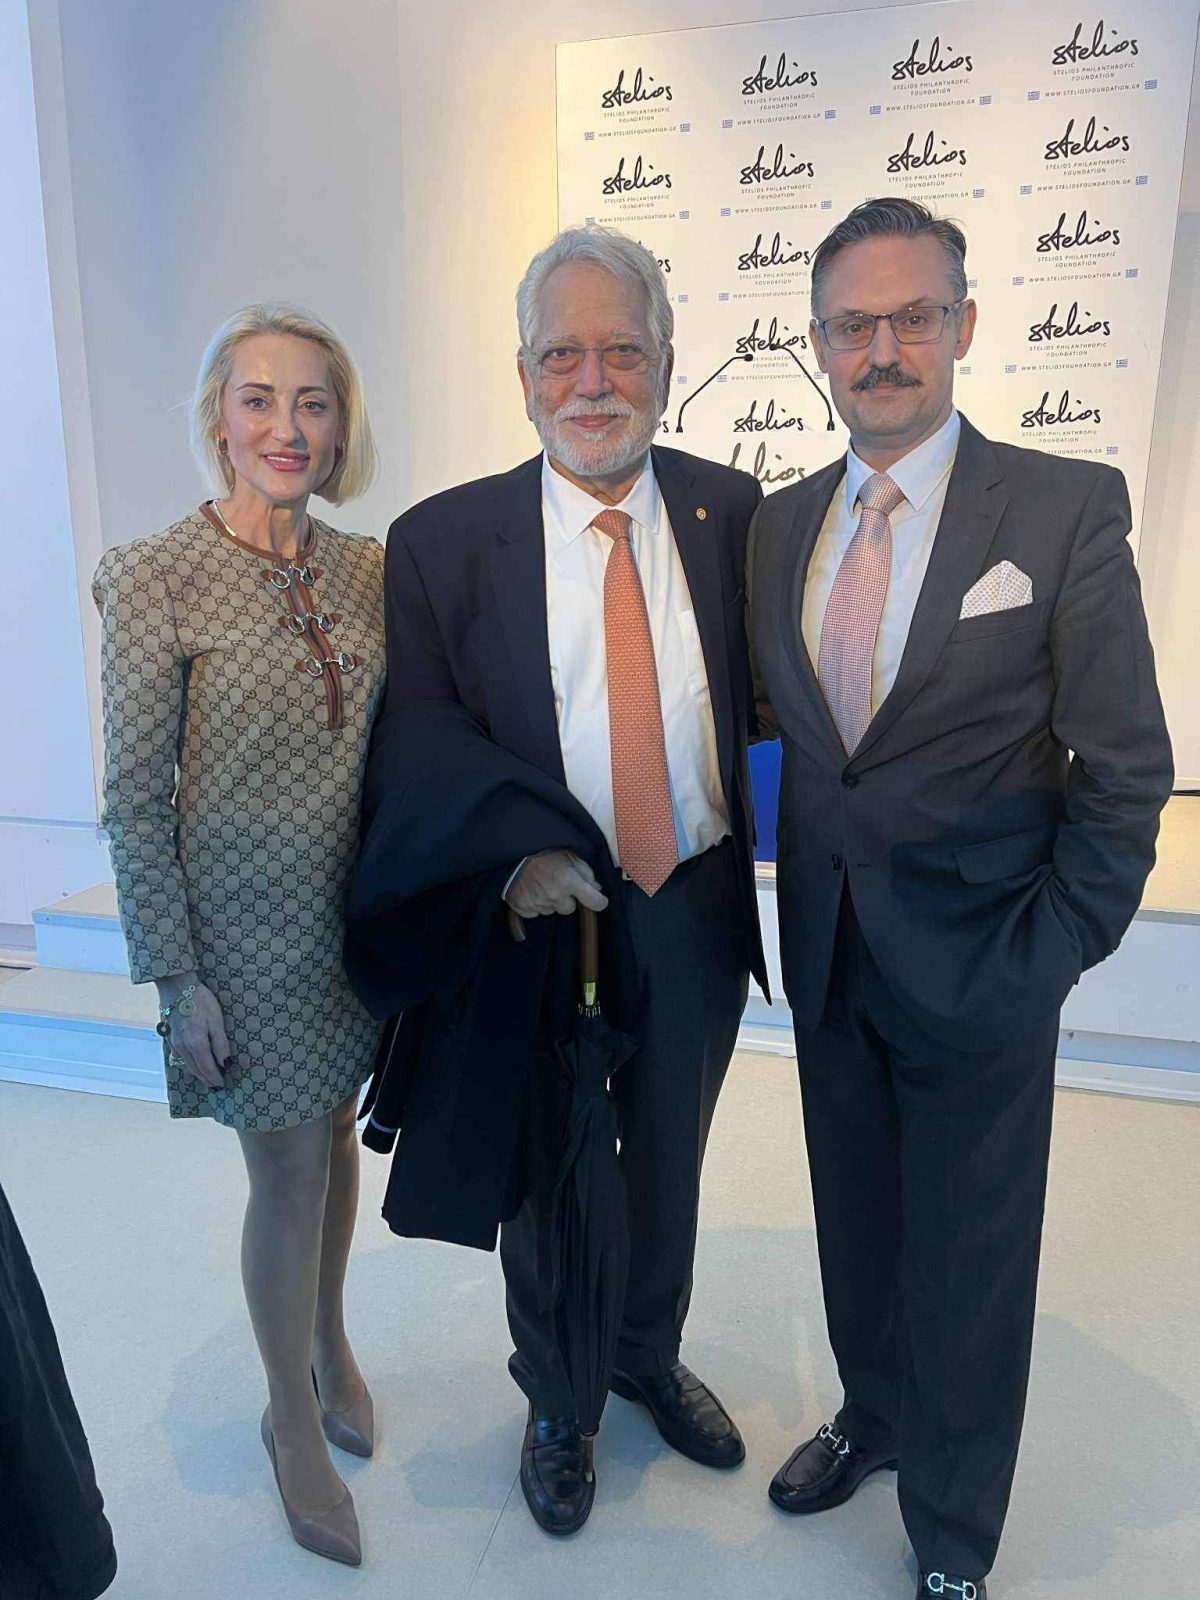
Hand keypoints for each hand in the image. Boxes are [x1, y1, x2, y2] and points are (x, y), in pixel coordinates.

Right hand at [156, 975, 229, 1089]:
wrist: (176, 987)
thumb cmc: (200, 1000)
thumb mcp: (216, 1020)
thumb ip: (220, 1044)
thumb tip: (226, 1064)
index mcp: (196, 1043)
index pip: (207, 1068)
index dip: (215, 1078)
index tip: (223, 1085)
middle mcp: (182, 1047)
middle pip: (196, 1070)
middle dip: (207, 1079)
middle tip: (217, 1085)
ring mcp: (174, 1043)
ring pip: (187, 1065)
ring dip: (198, 1073)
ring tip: (208, 1077)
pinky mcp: (169, 1038)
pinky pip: (180, 1057)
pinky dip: (189, 1064)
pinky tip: (195, 1063)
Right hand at [503, 850, 607, 941]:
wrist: (511, 852)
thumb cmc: (542, 851)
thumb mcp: (569, 854)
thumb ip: (586, 872)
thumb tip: (596, 887)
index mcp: (569, 880)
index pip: (595, 902)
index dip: (599, 901)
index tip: (598, 900)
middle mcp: (555, 894)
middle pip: (569, 909)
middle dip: (566, 899)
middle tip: (557, 884)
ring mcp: (538, 903)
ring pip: (551, 910)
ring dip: (550, 901)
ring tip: (541, 884)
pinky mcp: (523, 908)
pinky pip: (535, 913)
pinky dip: (535, 904)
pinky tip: (531, 890)